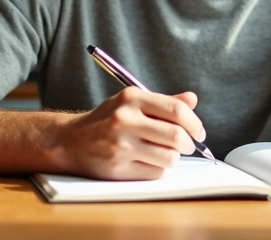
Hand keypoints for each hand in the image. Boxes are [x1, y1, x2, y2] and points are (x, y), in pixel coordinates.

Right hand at [55, 87, 204, 179]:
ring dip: (172, 158)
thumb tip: (192, 99)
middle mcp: (125, 119)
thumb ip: (163, 102)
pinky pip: (155, 172)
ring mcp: (120, 145)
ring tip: (163, 153)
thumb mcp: (131, 103)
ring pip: (169, 157)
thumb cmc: (106, 120)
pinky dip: (158, 169)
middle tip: (188, 146)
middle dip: (189, 144)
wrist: (70, 141)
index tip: (199, 132)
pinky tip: (146, 162)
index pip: (176, 110)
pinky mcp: (117, 168)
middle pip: (176, 136)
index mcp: (131, 98)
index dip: (195, 123)